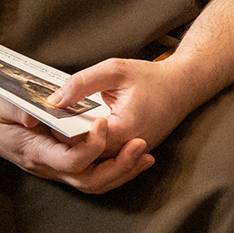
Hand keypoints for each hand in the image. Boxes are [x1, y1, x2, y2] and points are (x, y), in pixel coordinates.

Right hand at [0, 88, 152, 193]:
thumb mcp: (4, 102)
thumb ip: (21, 108)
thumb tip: (35, 116)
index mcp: (36, 151)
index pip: (70, 160)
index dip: (91, 147)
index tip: (105, 124)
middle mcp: (48, 166)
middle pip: (88, 179)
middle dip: (117, 166)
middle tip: (140, 144)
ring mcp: (57, 168)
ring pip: (94, 182)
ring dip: (122, 171)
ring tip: (145, 154)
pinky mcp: (65, 164)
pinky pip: (93, 175)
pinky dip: (116, 169)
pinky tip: (135, 157)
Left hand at [48, 57, 198, 156]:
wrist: (184, 86)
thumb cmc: (152, 77)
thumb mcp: (116, 70)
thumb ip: (82, 83)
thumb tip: (55, 100)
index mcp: (123, 129)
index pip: (81, 143)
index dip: (62, 133)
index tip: (50, 119)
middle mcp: (128, 148)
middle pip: (86, 156)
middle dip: (66, 143)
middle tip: (50, 127)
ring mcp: (131, 153)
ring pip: (95, 162)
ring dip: (78, 149)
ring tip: (63, 131)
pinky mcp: (132, 153)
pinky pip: (107, 159)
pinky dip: (92, 150)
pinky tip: (81, 136)